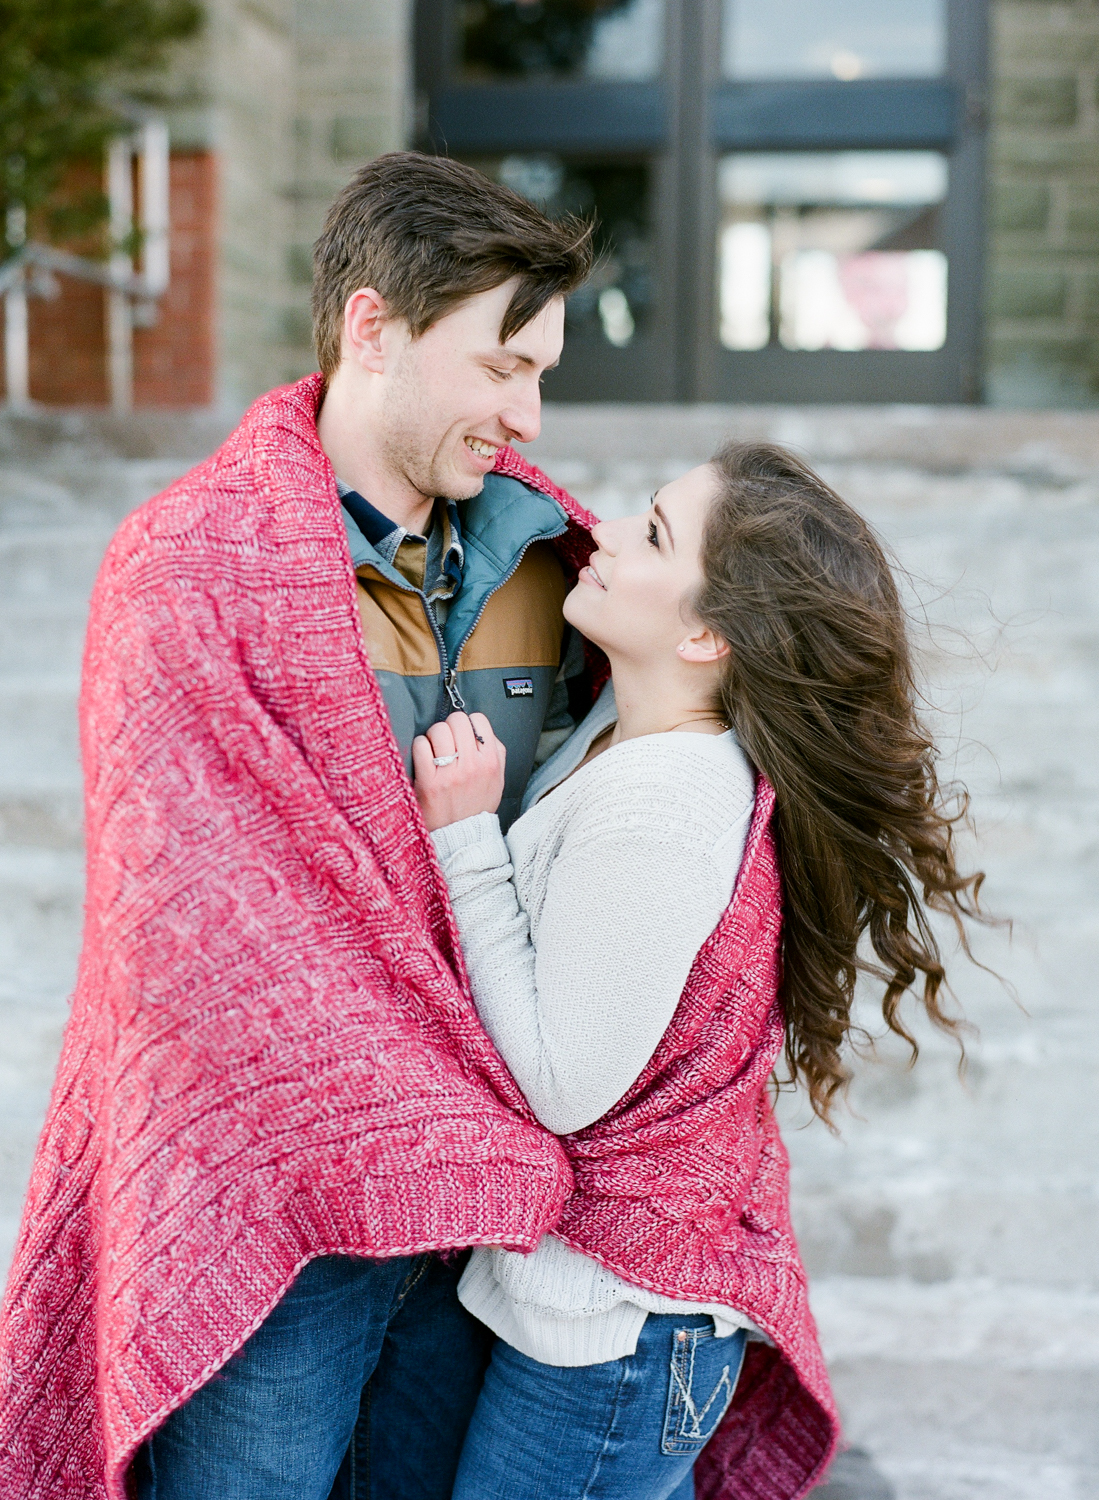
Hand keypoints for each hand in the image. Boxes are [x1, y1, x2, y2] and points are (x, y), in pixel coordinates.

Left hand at [412, 712, 506, 831]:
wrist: (462, 838)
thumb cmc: (478, 806)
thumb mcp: (498, 779)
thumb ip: (496, 752)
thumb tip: (481, 728)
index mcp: (491, 762)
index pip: (479, 720)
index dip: (468, 724)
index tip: (463, 735)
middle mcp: (473, 765)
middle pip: (457, 720)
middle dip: (449, 727)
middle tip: (446, 742)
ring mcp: (450, 774)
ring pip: (438, 729)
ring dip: (433, 736)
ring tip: (434, 750)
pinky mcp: (429, 782)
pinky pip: (421, 745)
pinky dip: (420, 746)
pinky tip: (424, 758)